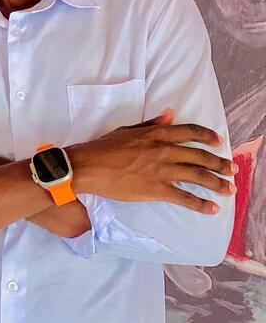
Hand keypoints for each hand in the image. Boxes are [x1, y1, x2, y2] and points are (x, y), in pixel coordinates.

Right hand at [71, 109, 237, 213]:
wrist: (89, 166)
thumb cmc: (104, 147)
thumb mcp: (128, 130)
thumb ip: (152, 123)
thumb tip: (170, 114)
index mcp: (158, 134)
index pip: (191, 132)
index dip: (208, 137)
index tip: (219, 143)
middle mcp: (165, 150)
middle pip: (201, 156)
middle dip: (221, 164)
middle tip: (232, 170)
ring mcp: (162, 170)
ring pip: (199, 176)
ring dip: (218, 184)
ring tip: (229, 190)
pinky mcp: (157, 189)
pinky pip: (185, 197)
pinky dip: (201, 204)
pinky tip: (212, 208)